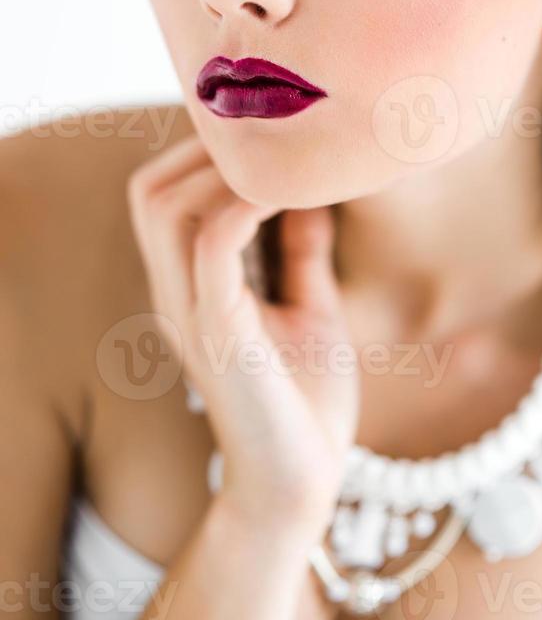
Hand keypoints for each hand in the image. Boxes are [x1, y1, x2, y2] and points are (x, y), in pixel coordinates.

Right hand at [127, 131, 360, 535]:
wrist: (304, 482)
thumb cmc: (304, 399)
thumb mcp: (307, 304)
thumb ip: (300, 249)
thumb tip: (315, 189)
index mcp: (189, 284)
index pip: (160, 194)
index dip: (201, 153)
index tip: (265, 137)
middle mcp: (175, 292)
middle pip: (148, 190)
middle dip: (202, 151)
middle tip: (268, 144)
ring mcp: (190, 311)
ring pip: (166, 208)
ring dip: (222, 173)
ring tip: (281, 167)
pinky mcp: (220, 332)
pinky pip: (214, 244)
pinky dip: (245, 206)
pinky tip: (288, 198)